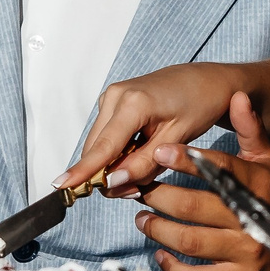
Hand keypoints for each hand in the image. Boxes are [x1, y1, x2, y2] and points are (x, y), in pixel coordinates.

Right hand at [59, 62, 248, 195]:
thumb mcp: (177, 139)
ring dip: (115, 166)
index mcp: (133, 103)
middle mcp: (115, 96)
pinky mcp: (113, 103)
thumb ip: (144, 164)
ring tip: (145, 171)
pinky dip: (118, 154)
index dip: (83, 171)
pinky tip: (140, 155)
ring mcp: (111, 98)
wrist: (208, 80)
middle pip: (96, 150)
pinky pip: (107, 138)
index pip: (103, 147)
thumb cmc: (199, 104)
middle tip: (138, 190)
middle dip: (110, 176)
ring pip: (100, 146)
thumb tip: (112, 183)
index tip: (61, 186)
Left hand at [131, 93, 269, 270]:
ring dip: (159, 229)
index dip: (188, 161)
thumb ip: (250, 129)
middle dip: (161, 196)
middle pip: (196, 207)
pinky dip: (174, 269)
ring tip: (141, 217)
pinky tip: (159, 253)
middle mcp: (255, 219)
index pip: (221, 170)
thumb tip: (237, 95)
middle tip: (140, 187)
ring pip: (192, 241)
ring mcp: (248, 252)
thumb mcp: (269, 159)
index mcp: (260, 185)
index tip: (160, 152)